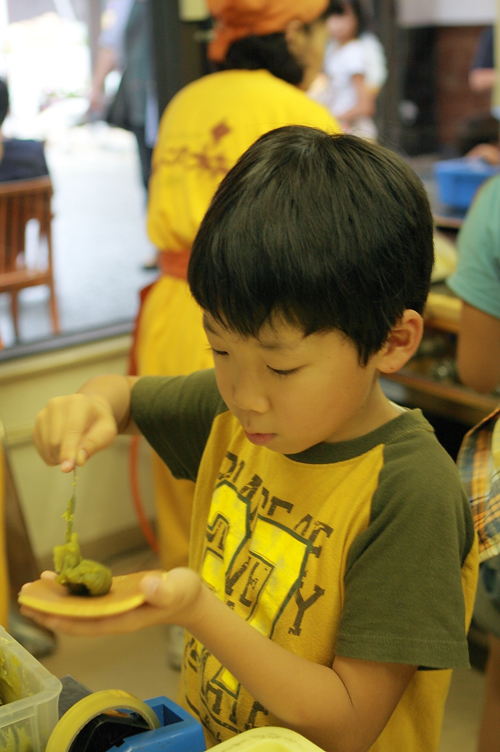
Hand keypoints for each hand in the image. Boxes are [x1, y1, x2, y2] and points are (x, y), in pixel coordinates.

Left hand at [19, 568, 205, 636]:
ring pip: (76, 607)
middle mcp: (112, 617)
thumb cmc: (184, 595)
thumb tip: (146, 586)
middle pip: (74, 618)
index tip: (41, 614)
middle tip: (23, 600)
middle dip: (49, 611)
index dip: (62, 620)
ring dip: (54, 599)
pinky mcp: (112, 596)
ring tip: (32, 588)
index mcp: (123, 619)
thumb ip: (163, 591)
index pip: (86, 624)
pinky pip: (85, 595)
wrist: (189, 597)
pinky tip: (56, 575)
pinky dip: (70, 586)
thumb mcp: (177, 590)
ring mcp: (111, 608)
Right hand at [33, 393, 117, 470]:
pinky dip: (51, 456)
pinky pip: (40, 448)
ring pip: (46, 446)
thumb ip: (94, 444)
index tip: (67, 468)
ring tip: (72, 450)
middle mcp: (57, 405)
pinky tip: (62, 450)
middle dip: (65, 456)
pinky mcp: (37, 424)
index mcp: (77, 403)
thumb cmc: (98, 422)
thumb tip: (78, 460)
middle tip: (78, 458)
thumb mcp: (106, 432)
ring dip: (58, 457)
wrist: (88, 411)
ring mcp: (44, 414)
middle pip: (55, 440)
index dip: (68, 451)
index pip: (71, 430)